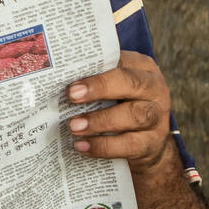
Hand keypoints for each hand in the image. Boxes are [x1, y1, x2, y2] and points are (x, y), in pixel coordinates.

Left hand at [66, 51, 173, 174]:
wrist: (144, 145)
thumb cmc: (117, 107)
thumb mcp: (109, 89)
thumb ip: (90, 80)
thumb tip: (51, 79)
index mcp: (141, 68)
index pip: (120, 62)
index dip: (96, 69)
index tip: (71, 79)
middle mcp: (154, 89)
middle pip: (132, 83)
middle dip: (100, 88)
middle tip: (71, 95)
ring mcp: (157, 117)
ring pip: (134, 115)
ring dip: (100, 120)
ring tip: (73, 126)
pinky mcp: (152, 143)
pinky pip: (130, 145)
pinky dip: (104, 146)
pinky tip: (82, 146)